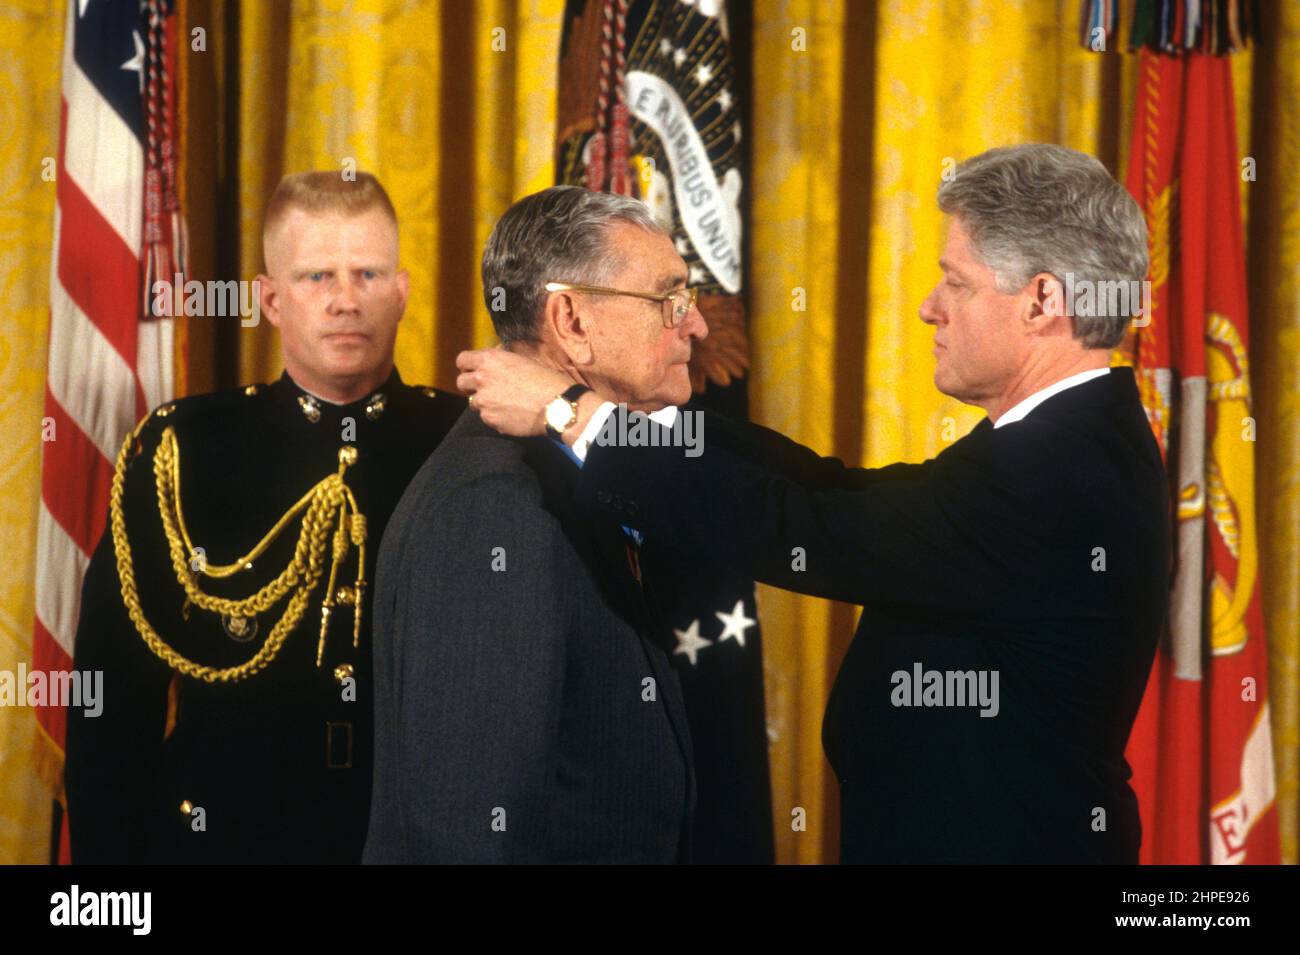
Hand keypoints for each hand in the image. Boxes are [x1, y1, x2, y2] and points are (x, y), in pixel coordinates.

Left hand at [456, 347, 573, 436]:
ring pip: (473, 403)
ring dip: (484, 402)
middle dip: (470, 385)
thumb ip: (502, 359)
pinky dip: (495, 416)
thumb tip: (494, 359)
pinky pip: (487, 418)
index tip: (472, 370)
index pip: (462, 360)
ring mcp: (484, 401)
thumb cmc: (546, 379)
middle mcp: (481, 379)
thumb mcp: (523, 360)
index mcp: (490, 360)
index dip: (467, 366)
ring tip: (503, 403)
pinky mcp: (490, 420)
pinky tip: (512, 414)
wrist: (557, 405)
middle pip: (461, 383)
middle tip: (485, 389)